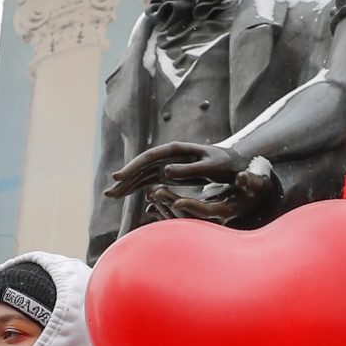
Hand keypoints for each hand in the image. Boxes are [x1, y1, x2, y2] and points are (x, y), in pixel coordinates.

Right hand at [106, 141, 247, 199]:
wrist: (237, 163)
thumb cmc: (227, 164)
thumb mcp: (212, 167)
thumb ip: (190, 169)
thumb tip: (165, 172)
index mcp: (178, 150)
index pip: (150, 157)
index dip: (133, 167)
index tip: (119, 177)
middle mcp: (170, 156)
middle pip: (142, 166)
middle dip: (125, 179)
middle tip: (108, 193)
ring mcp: (169, 165)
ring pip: (143, 175)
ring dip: (127, 185)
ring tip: (110, 196)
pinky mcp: (171, 175)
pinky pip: (150, 182)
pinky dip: (138, 189)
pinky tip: (126, 196)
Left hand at [148, 164, 280, 224]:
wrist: (258, 198)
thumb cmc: (258, 188)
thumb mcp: (258, 183)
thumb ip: (251, 181)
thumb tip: (242, 177)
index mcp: (227, 211)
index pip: (207, 212)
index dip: (192, 207)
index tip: (177, 201)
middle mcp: (215, 220)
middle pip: (190, 216)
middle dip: (172, 204)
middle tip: (156, 191)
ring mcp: (206, 222)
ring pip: (182, 218)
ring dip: (165, 207)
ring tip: (151, 193)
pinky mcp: (199, 219)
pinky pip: (179, 219)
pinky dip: (165, 212)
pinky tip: (152, 205)